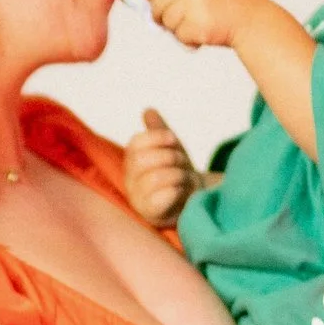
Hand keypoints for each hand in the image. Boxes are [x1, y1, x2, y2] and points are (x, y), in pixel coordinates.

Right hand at [121, 109, 198, 227]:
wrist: (194, 200)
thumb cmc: (179, 173)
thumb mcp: (171, 148)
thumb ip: (159, 131)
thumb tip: (148, 110)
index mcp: (132, 161)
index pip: (135, 144)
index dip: (156, 138)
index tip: (173, 139)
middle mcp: (130, 180)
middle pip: (142, 160)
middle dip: (169, 157)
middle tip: (182, 162)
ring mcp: (137, 198)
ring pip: (154, 178)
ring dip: (177, 174)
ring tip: (185, 178)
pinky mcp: (149, 214)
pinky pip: (160, 198)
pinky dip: (176, 190)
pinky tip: (181, 192)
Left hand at [143, 0, 260, 53]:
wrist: (253, 20)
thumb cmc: (230, 1)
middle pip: (156, 1)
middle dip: (159, 14)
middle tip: (169, 19)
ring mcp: (195, 3)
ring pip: (166, 20)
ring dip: (176, 27)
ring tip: (196, 23)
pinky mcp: (198, 25)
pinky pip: (179, 35)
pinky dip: (188, 39)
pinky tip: (203, 33)